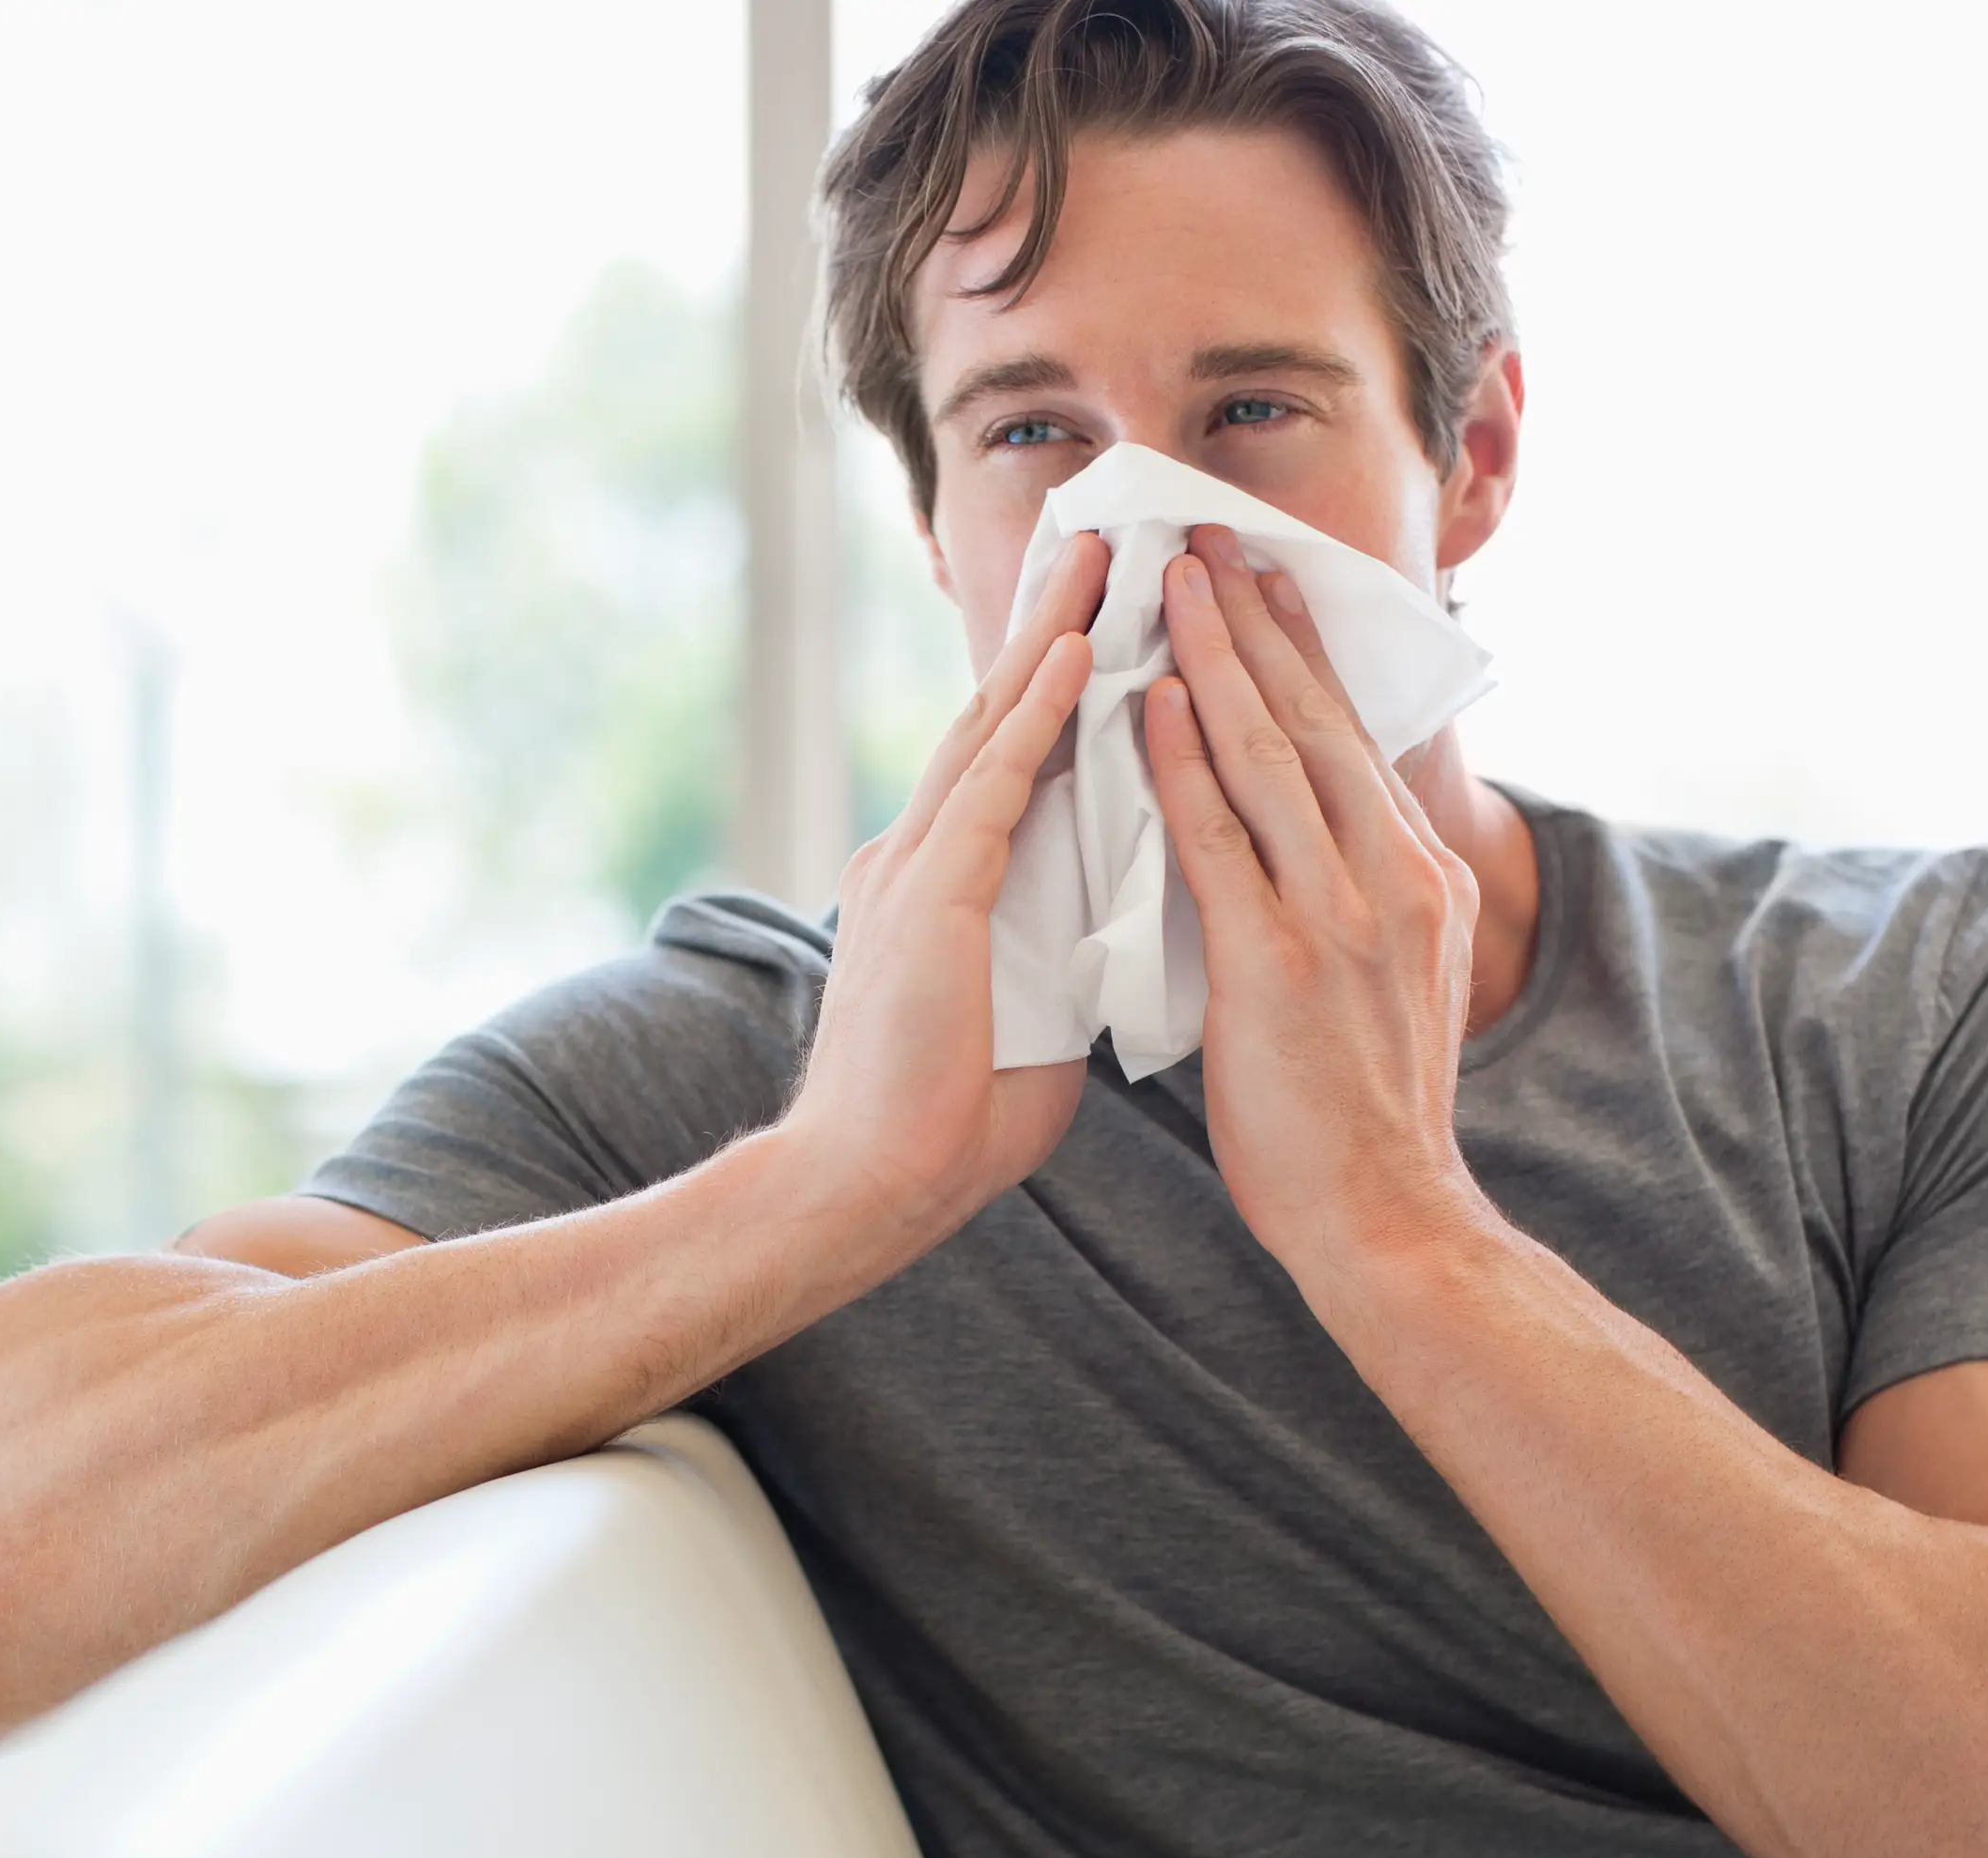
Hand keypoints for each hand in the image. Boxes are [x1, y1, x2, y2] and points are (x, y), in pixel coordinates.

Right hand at [774, 529, 1105, 1257]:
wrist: (868, 1187)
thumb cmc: (948, 1125)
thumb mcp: (1033, 1012)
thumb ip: (1065, 953)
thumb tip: (1119, 936)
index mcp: (943, 883)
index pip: (1008, 761)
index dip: (1050, 685)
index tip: (1095, 616)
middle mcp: (921, 854)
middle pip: (996, 714)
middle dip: (1047, 626)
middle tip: (1098, 540)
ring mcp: (918, 868)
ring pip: (994, 725)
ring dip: (1048, 637)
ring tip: (1097, 557)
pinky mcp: (931, 897)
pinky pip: (996, 784)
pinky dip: (1038, 713)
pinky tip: (1076, 652)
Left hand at [1142, 524, 1492, 1282]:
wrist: (1391, 1222)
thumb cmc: (1368, 1122)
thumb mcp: (1392, 987)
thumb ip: (1361, 910)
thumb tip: (1319, 856)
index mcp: (1421, 880)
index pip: (1350, 740)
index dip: (1300, 654)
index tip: (1262, 581)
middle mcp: (1393, 877)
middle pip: (1314, 721)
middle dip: (1258, 622)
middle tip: (1209, 540)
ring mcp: (1341, 916)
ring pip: (1270, 756)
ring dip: (1216, 657)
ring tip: (1171, 582)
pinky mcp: (1281, 963)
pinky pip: (1222, 839)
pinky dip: (1185, 762)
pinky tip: (1153, 700)